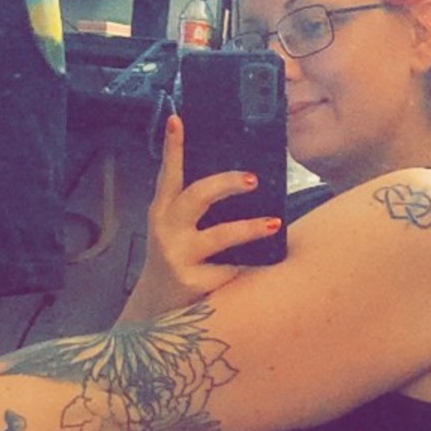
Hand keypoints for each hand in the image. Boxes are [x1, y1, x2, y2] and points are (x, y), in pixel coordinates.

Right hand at [128, 112, 282, 317]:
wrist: (155, 310)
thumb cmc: (176, 260)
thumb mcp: (173, 230)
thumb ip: (192, 208)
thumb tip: (238, 181)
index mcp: (161, 212)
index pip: (168, 174)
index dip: (173, 148)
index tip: (178, 120)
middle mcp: (166, 230)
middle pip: (197, 197)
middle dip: (225, 184)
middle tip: (253, 179)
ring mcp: (178, 257)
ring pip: (220, 236)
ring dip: (249, 228)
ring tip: (275, 223)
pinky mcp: (193, 283)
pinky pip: (230, 269)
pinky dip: (249, 265)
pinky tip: (267, 264)